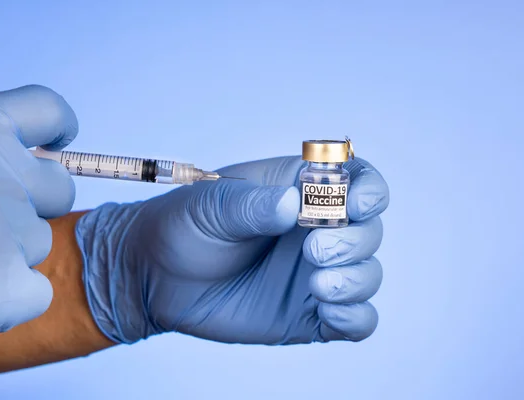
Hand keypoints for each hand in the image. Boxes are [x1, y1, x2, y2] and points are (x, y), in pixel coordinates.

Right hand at [0, 85, 77, 343]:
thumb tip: (13, 166)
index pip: (46, 111)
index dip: (58, 128)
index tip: (58, 142)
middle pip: (56, 188)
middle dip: (30, 204)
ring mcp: (3, 232)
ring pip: (36, 243)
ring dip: (3, 255)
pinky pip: (35, 294)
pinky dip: (6, 302)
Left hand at [77, 155, 388, 344]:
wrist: (154, 277)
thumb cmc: (182, 227)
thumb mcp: (209, 205)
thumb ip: (251, 204)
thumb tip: (292, 203)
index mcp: (298, 190)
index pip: (356, 181)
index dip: (368, 190)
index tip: (355, 204)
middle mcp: (315, 229)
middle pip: (369, 230)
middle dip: (354, 240)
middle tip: (314, 249)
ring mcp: (315, 273)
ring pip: (367, 274)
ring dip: (357, 279)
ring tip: (318, 284)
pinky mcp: (308, 313)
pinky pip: (354, 319)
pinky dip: (356, 318)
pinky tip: (327, 312)